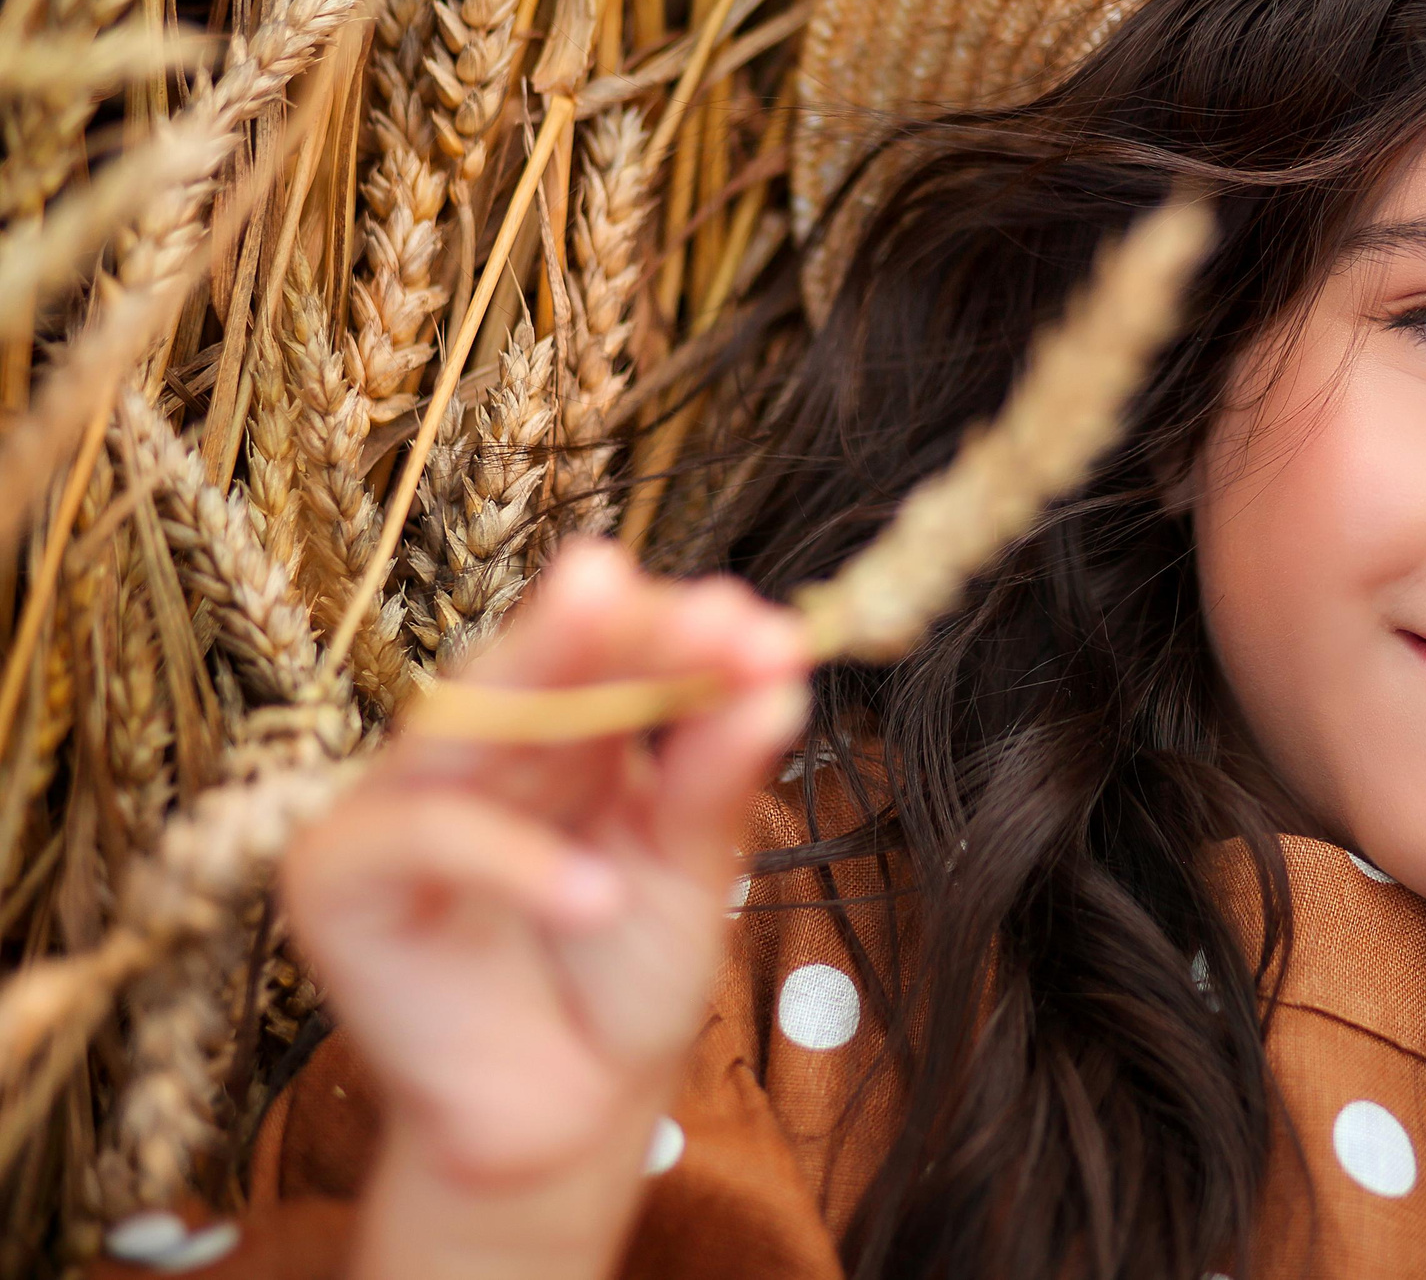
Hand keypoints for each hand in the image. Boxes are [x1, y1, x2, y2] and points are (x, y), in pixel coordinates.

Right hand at [283, 540, 807, 1193]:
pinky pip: (428, 838)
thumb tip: (782, 681)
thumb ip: (712, 781)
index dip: (685, 634)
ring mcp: (401, 801)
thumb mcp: (686, 870)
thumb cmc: (621, 978)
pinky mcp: (342, 878)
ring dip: (575, 685)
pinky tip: (596, 895)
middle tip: (710, 609)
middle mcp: (481, 748)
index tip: (776, 637)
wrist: (564, 1118)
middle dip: (628, 628)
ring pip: (476, 718)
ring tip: (682, 676)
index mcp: (566, 729)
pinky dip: (516, 860)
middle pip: (543, 662)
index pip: (614, 648)